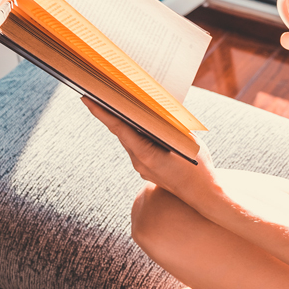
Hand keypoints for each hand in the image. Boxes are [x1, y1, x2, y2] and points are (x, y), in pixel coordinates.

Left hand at [81, 96, 215, 204]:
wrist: (202, 195)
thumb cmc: (197, 167)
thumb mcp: (186, 139)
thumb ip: (171, 124)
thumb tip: (159, 108)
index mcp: (145, 154)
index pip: (118, 128)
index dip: (101, 112)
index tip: (86, 98)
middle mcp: (138, 162)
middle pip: (121, 132)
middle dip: (111, 113)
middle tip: (100, 93)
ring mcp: (141, 168)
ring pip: (130, 140)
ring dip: (126, 124)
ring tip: (122, 105)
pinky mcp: (147, 170)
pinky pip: (138, 148)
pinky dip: (137, 135)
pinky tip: (142, 124)